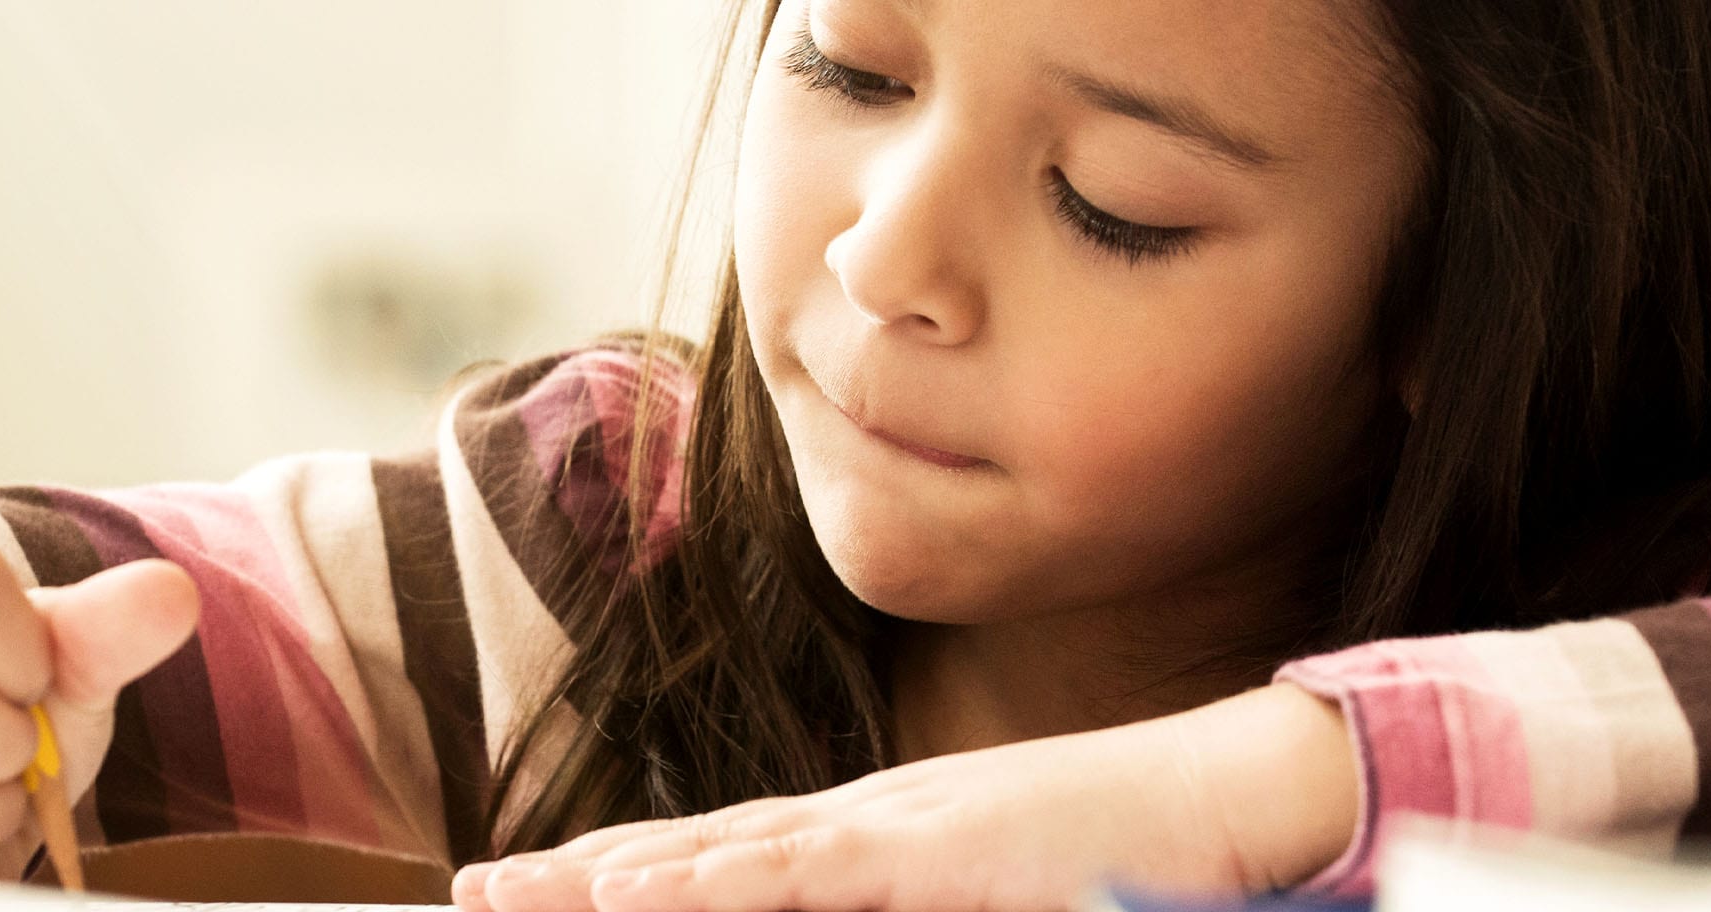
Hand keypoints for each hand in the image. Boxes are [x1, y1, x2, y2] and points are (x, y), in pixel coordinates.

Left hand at [454, 683, 1358, 911]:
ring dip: (624, 873)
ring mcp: (908, 825)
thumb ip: (917, 900)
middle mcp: (873, 818)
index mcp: (881, 834)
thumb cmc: (1127, 848)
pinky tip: (655, 889)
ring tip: (521, 890)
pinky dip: (731, 878)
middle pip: (702, 844)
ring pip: (738, 852)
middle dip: (580, 871)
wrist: (1238, 789)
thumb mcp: (998, 890)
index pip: (727, 852)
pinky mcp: (950, 847)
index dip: (625, 871)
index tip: (530, 886)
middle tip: (471, 886)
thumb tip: (864, 904)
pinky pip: (821, 868)